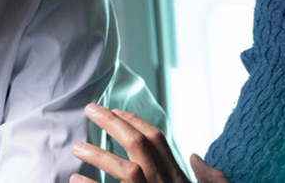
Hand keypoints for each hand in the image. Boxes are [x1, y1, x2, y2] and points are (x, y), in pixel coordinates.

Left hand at [71, 103, 228, 182]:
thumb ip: (208, 176)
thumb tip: (195, 156)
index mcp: (178, 178)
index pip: (156, 140)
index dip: (135, 120)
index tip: (115, 109)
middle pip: (139, 144)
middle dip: (112, 122)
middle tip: (89, 108)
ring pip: (126, 170)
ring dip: (98, 155)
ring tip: (75, 147)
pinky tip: (75, 179)